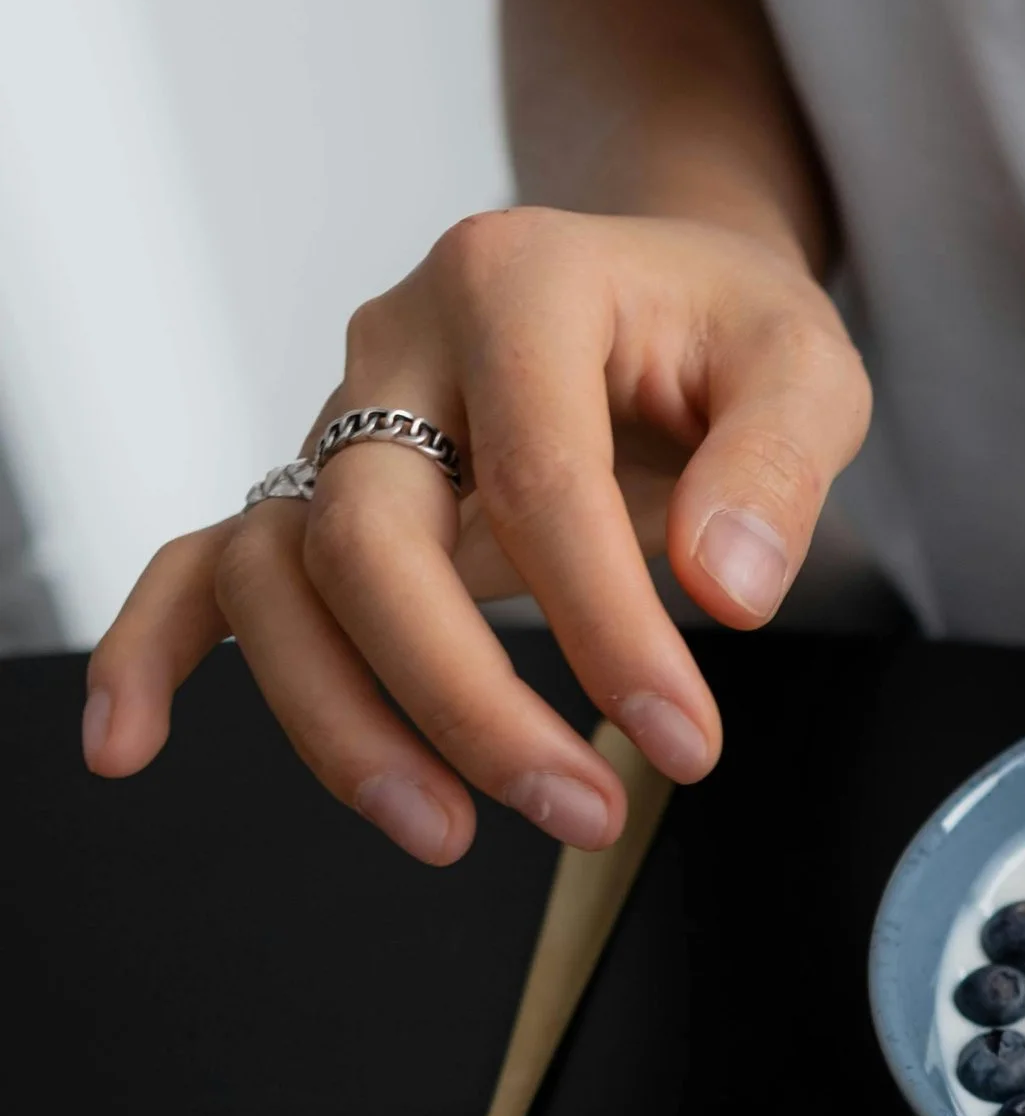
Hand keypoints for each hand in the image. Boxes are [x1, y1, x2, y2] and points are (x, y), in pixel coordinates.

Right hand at [83, 207, 870, 860]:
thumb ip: (775, 469)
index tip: (688, 740)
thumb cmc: (725, 335)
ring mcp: (343, 419)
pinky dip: (156, 650)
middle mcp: (399, 344)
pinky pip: (206, 565)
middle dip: (463, 698)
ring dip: (340, 718)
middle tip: (583, 811)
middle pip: (368, 536)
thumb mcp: (806, 370)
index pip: (538, 482)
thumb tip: (723, 592)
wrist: (665, 291)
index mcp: (515, 282)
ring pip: (275, 573)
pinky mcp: (321, 489)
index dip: (609, 629)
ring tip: (446, 833)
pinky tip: (128, 747)